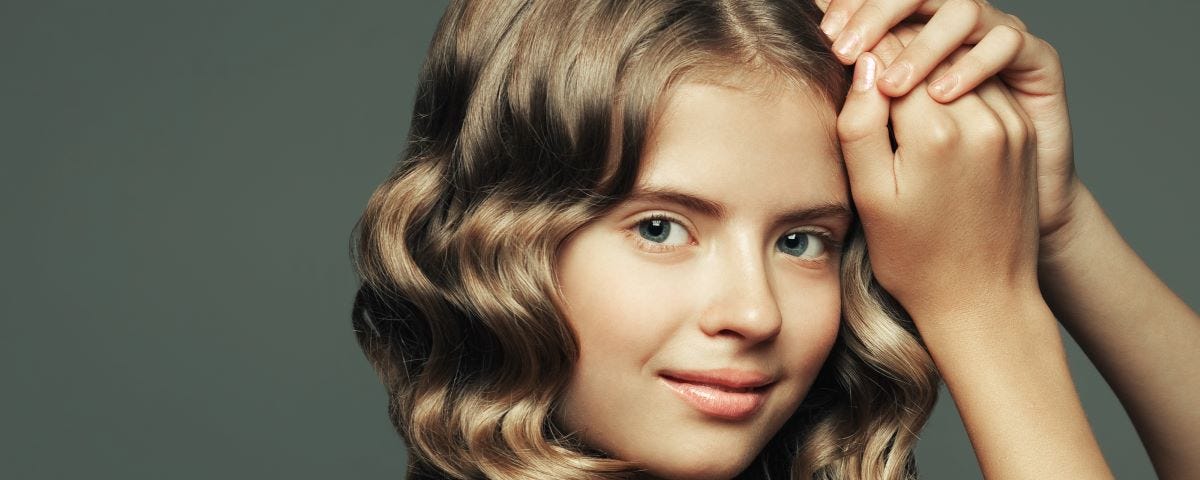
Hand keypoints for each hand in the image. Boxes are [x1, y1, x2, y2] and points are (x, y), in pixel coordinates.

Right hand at [837, 48, 1040, 321]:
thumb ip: (860, 126)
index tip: (839, 49)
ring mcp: (1012, 124)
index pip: (891, 56)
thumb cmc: (916, 260)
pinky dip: (955, 78)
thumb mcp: (869, 198)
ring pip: (959, 60)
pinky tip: (929, 98)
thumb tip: (864, 66)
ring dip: (925, 59)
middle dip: (892, 46)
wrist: (986, 301)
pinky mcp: (1025, 132)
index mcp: (936, 134)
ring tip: (892, 76)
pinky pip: (984, 83)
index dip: (861, 47)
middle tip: (859, 47)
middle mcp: (982, 119)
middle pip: (928, 51)